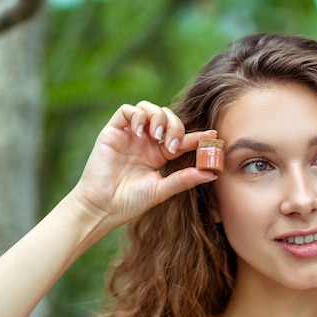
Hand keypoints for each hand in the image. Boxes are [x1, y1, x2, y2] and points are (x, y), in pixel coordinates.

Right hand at [70, 101, 216, 226]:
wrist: (102, 208)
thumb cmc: (130, 202)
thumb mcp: (162, 190)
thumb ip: (184, 179)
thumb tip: (211, 173)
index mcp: (159, 155)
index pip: (182, 139)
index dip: (198, 136)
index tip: (213, 136)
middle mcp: (146, 142)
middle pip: (168, 118)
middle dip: (176, 127)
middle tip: (173, 145)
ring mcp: (130, 135)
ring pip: (149, 109)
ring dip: (158, 118)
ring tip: (158, 136)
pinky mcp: (113, 131)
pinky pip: (126, 110)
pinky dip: (137, 115)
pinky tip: (140, 132)